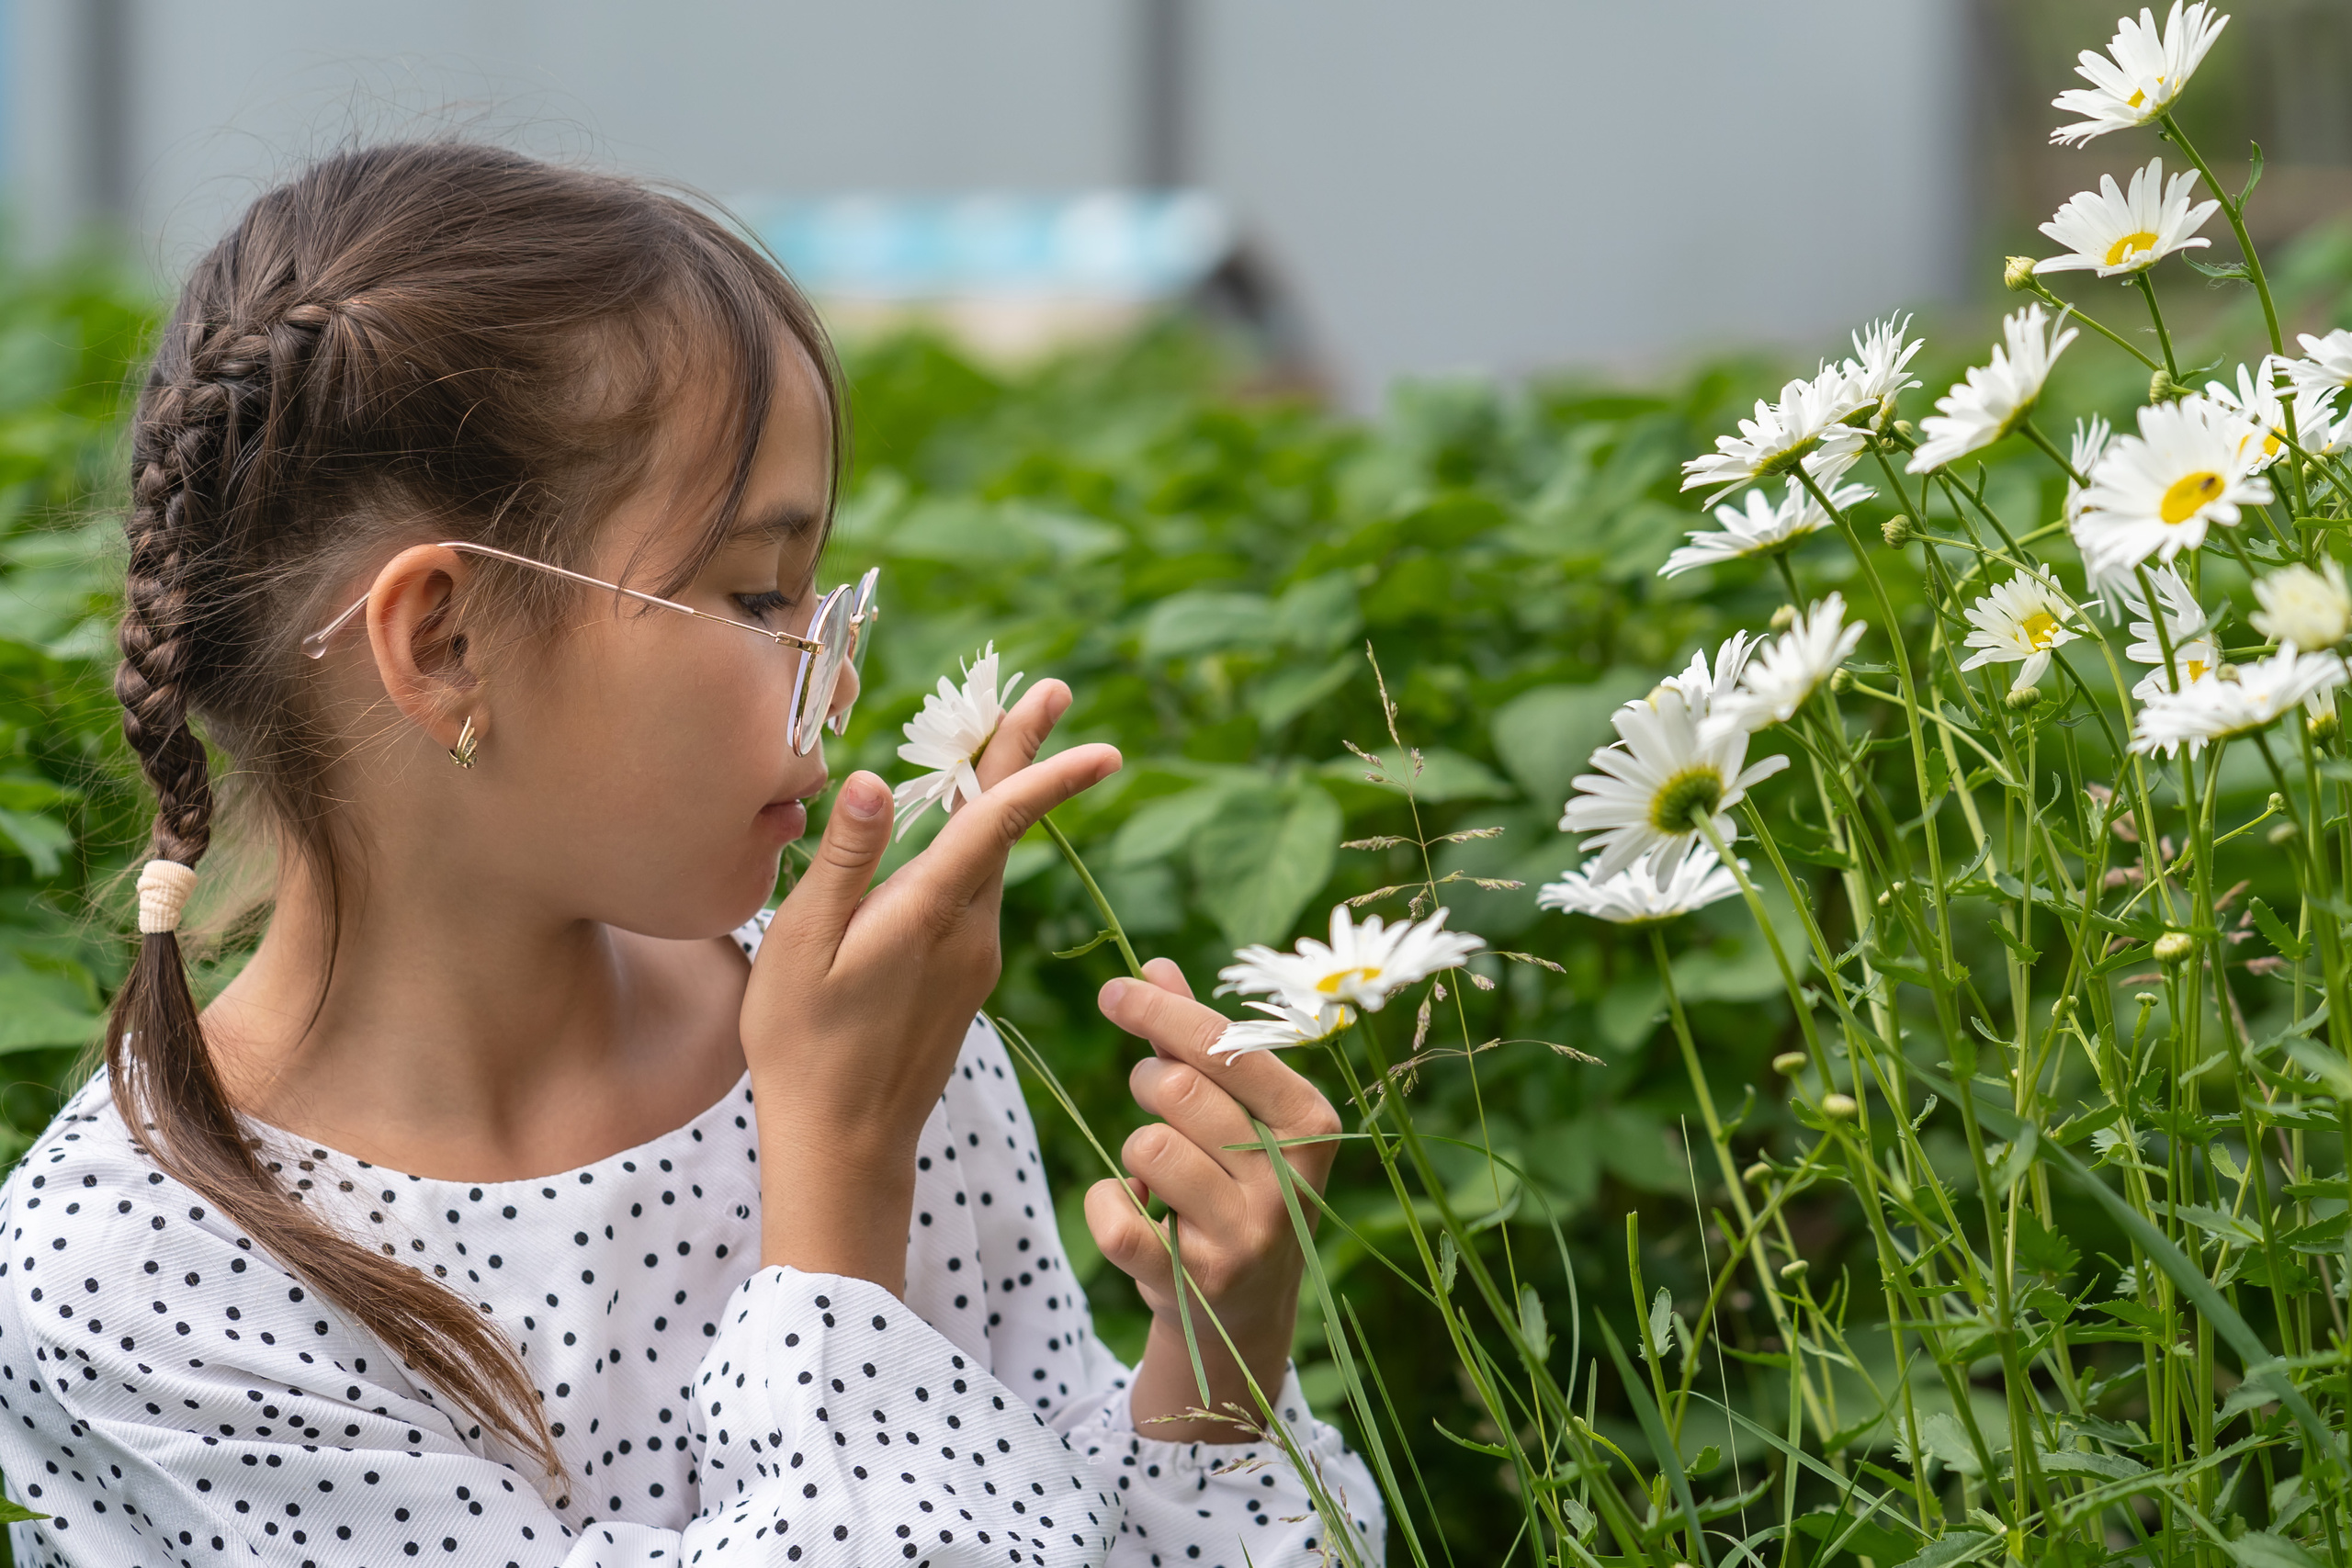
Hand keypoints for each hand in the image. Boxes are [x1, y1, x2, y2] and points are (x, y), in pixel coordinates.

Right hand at [744, 679, 1117, 1288]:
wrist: (844, 1145)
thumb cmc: (804, 1047)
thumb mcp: (805, 946)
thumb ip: (847, 861)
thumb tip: (879, 779)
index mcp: (931, 914)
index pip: (999, 821)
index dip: (1043, 768)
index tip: (1097, 737)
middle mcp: (970, 932)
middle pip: (1005, 825)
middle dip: (1024, 755)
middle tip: (1048, 694)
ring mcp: (974, 959)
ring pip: (992, 861)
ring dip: (996, 799)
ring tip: (995, 738)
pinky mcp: (966, 980)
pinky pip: (976, 895)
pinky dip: (976, 847)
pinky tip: (956, 831)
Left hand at [1085, 961, 1341, 1443]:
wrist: (1246, 1318)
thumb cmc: (1241, 1188)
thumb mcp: (1241, 1116)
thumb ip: (1201, 1043)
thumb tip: (1157, 967)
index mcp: (1311, 1124)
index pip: (1227, 1047)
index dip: (1161, 1012)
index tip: (1114, 991)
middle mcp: (1288, 1181)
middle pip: (1178, 1091)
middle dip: (1147, 1085)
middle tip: (1156, 1105)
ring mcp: (1243, 1236)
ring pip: (1145, 1147)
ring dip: (1134, 1153)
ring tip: (1162, 1176)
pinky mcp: (1192, 1282)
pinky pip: (1114, 1217)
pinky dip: (1105, 1203)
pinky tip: (1134, 1213)